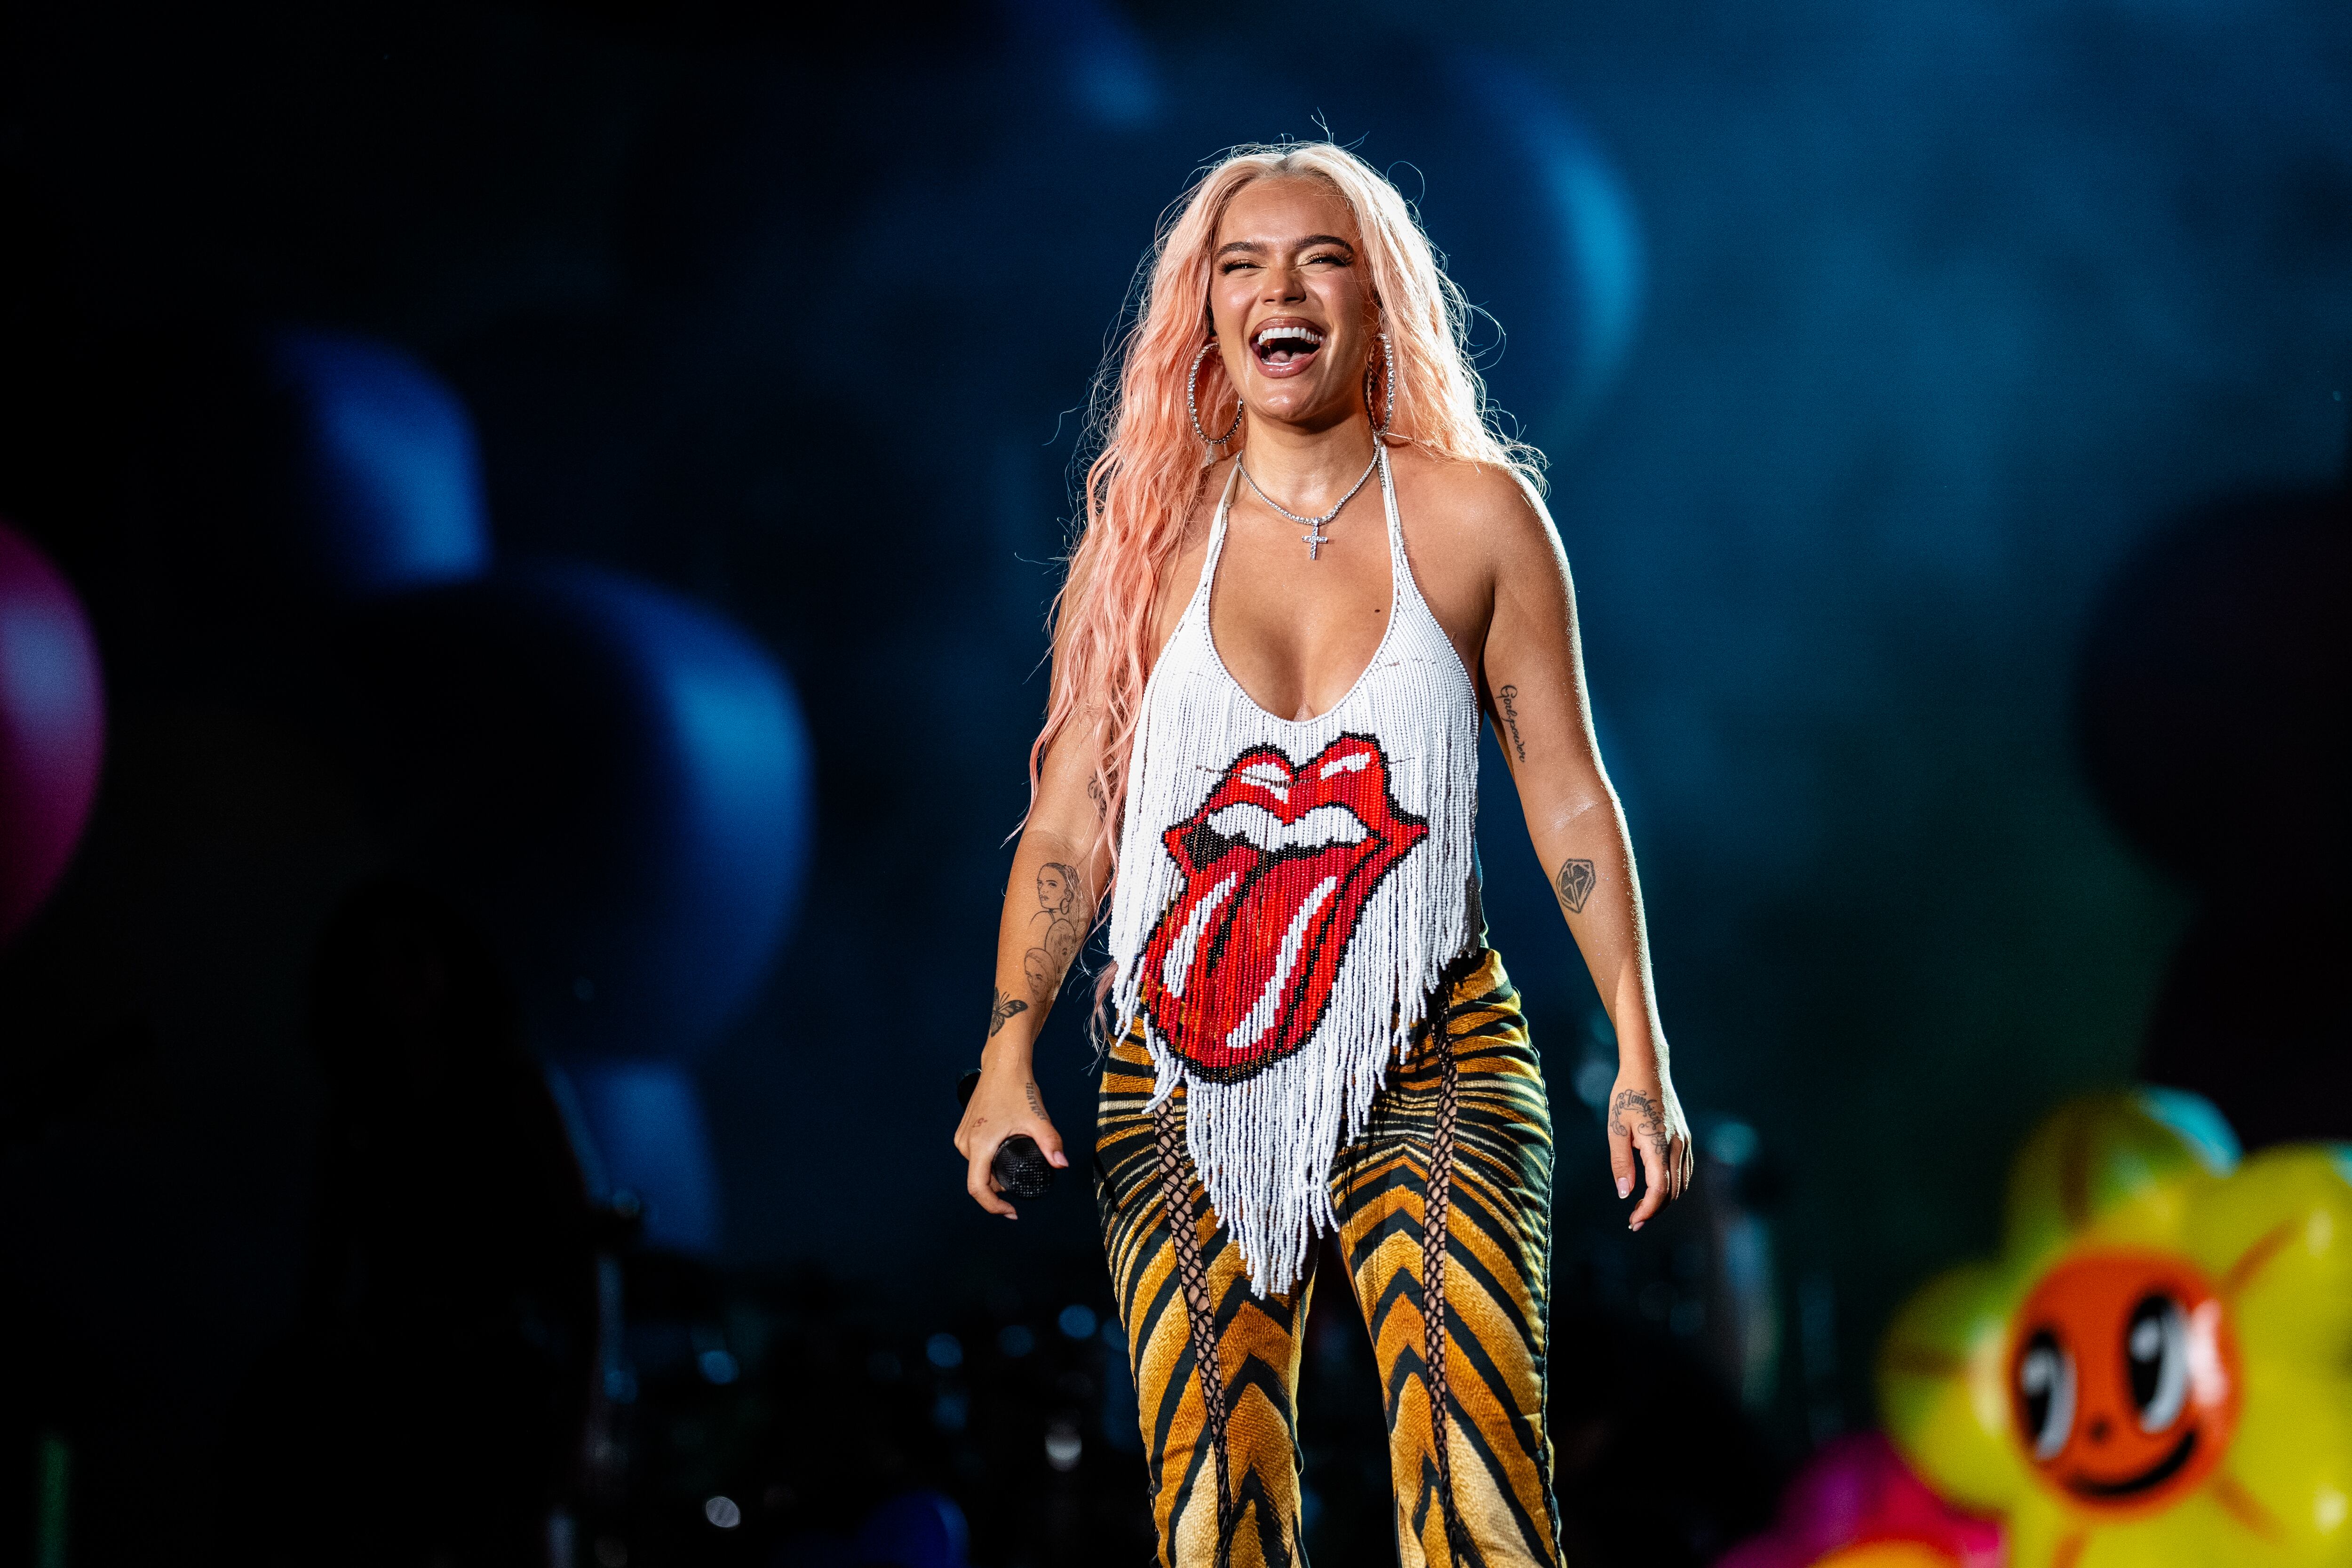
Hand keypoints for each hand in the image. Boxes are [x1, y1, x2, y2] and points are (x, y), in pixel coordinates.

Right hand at [953, 1058, 1068, 1218]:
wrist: (1003, 1064)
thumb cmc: (1016, 1087)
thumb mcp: (1037, 1118)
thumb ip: (1050, 1143)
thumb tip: (1061, 1164)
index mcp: (979, 1144)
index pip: (977, 1188)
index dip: (993, 1206)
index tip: (1011, 1211)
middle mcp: (966, 1143)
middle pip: (980, 1179)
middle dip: (1001, 1186)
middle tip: (1024, 1175)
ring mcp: (963, 1135)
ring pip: (978, 1167)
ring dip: (996, 1172)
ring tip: (1018, 1156)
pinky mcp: (964, 1129)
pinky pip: (976, 1155)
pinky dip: (990, 1160)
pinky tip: (1005, 1150)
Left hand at [1606, 1061, 1691, 1229]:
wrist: (1648, 1069)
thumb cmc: (1627, 1096)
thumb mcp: (1616, 1129)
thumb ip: (1621, 1163)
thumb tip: (1625, 1193)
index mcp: (1657, 1144)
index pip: (1659, 1189)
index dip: (1648, 1210)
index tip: (1633, 1221)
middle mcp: (1676, 1145)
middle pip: (1673, 1191)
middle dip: (1655, 1209)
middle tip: (1635, 1220)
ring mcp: (1684, 1141)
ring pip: (1682, 1183)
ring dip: (1665, 1199)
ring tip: (1643, 1206)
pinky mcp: (1685, 1137)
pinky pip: (1684, 1170)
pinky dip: (1673, 1185)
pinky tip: (1656, 1187)